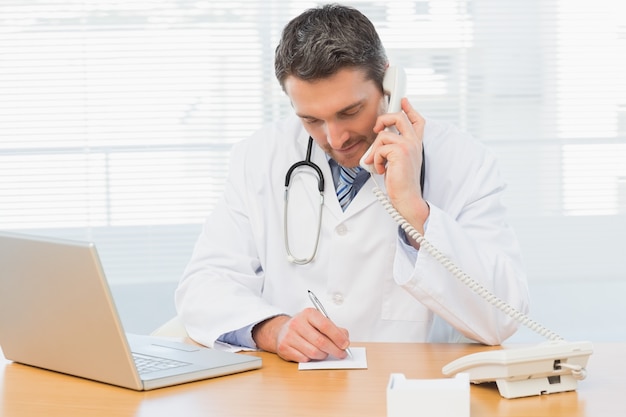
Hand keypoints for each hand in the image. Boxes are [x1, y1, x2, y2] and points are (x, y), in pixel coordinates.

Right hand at [252, 309, 350, 362]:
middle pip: (320, 341)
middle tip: (341, 354)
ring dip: (323, 355)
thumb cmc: (305, 326)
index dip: (338, 337)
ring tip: (325, 353)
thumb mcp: (319, 321)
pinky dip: (312, 359)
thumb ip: (334, 329)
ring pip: (313, 352)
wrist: (282, 330)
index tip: (345, 344)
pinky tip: (312, 354)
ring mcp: (289, 336)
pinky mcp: (284, 348)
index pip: (326, 326)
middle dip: (335, 350)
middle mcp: (297, 323)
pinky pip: (304, 359)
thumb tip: (345, 339)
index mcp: (308, 314)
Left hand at [364, 97, 429, 235]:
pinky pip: (380, 148)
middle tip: (377, 129)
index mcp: (415, 144)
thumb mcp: (398, 162)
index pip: (417, 120)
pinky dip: (376, 159)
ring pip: (384, 134)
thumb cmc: (401, 184)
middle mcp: (414, 143)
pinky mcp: (400, 152)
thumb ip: (393, 149)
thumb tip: (379, 140)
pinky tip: (382, 169)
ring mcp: (408, 146)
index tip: (403, 101)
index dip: (410, 108)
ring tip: (379, 163)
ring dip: (376, 150)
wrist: (407, 198)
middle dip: (384, 119)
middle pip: (399, 117)